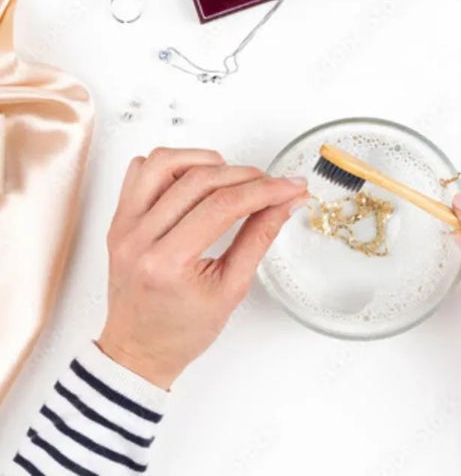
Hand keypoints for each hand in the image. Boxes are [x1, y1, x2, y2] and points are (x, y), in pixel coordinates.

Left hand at [98, 148, 307, 389]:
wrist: (139, 349)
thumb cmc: (180, 331)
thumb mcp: (231, 290)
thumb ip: (259, 239)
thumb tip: (284, 203)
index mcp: (166, 262)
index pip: (223, 206)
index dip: (264, 190)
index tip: (290, 186)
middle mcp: (138, 237)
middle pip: (199, 180)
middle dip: (246, 175)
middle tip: (272, 184)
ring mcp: (124, 224)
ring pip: (165, 162)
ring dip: (206, 161)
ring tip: (231, 177)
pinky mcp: (120, 217)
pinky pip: (141, 170)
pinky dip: (172, 165)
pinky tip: (194, 179)